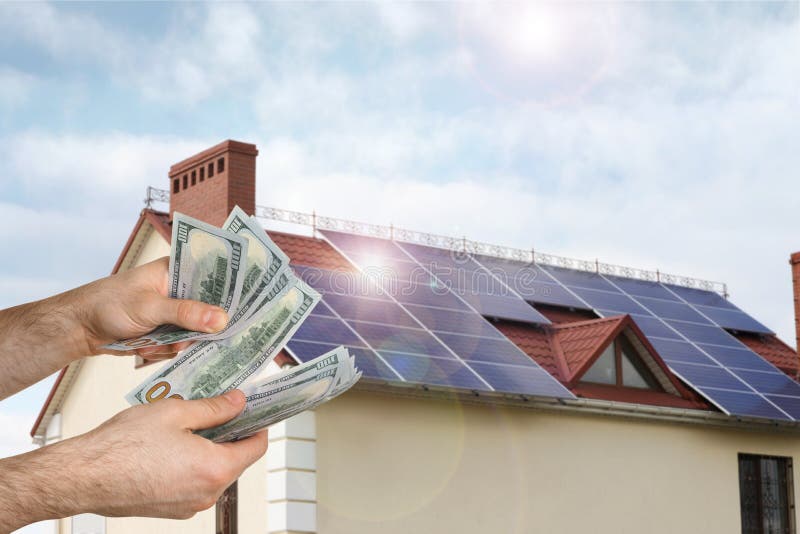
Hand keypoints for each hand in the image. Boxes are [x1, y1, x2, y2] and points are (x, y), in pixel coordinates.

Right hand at [0, 390, 267, 529]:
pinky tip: (175, 445)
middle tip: (220, 409)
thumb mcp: (175, 412)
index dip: (258, 423)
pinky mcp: (171, 510)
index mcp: (215, 469)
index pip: (257, 447)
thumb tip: (238, 402)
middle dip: (232, 434)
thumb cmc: (122, 446)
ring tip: (191, 424)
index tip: (254, 409)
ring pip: (214, 472)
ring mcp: (189, 506)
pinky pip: (194, 484)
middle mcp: (207, 494)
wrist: (82, 477)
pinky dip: (193, 464)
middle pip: (237, 460)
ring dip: (211, 449)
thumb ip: (214, 408)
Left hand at [73, 256, 228, 359]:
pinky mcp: (168, 331)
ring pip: (197, 332)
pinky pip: (182, 345)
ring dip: (178, 343)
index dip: (232, 291)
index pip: (215, 277)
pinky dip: (166, 351)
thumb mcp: (150, 307)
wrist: (81, 328)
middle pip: (211, 309)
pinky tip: (147, 347)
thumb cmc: (110, 304)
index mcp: (179, 270)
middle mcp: (181, 290)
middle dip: (200, 328)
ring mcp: (174, 313)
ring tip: (155, 342)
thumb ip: (186, 313)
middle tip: (186, 336)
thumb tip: (222, 320)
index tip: (244, 309)